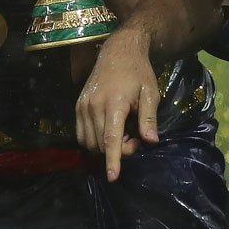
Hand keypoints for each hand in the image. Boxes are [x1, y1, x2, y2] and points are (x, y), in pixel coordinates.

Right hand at [75, 26, 160, 181]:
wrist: (117, 51)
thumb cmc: (138, 72)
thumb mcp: (150, 92)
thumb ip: (149, 118)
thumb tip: (151, 141)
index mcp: (114, 103)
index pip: (111, 138)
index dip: (113, 159)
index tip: (112, 176)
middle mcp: (94, 106)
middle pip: (101, 144)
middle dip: (119, 150)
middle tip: (135, 137)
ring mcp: (83, 106)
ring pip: (89, 142)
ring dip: (105, 146)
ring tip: (122, 132)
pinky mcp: (78, 106)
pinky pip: (81, 134)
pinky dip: (94, 140)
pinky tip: (108, 130)